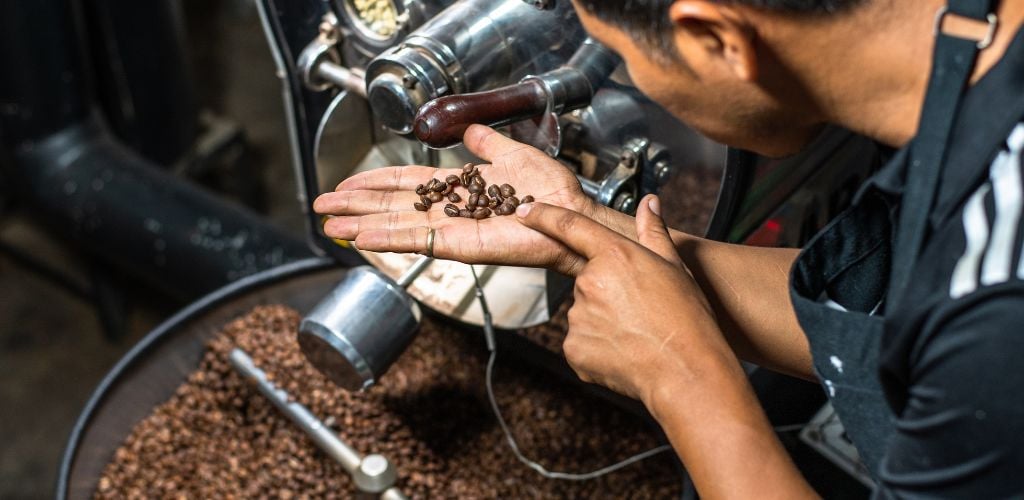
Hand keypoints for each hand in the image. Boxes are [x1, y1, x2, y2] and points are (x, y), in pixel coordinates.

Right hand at [314, 125, 598, 273]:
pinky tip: (362, 236)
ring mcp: (451, 230)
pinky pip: (419, 241)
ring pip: (397, 226)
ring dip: (361, 225)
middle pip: (392, 206)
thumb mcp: (511, 154)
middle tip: (322, 206)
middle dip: (356, 205)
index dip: (375, 183)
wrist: (569, 211)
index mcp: (458, 188)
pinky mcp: (460, 245)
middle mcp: (449, 211)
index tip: (346, 184)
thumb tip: (471, 131)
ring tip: (330, 225)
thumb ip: (486, 144)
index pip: (406, 185)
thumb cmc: (551, 189)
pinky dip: (388, 238)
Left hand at [515, 194, 728, 404]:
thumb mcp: (675, 267)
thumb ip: (653, 232)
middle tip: (639, 309)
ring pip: (584, 313)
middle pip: (588, 281)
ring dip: (603, 320)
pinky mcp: (573, 348)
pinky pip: (581, 341)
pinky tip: (624, 350)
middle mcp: (589, 282)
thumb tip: (649, 203)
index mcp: (614, 256)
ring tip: (636, 333)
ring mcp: (578, 317)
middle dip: (607, 292)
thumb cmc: (686, 319)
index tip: (525, 210)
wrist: (685, 370)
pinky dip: (598, 346)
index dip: (543, 216)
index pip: (569, 227)